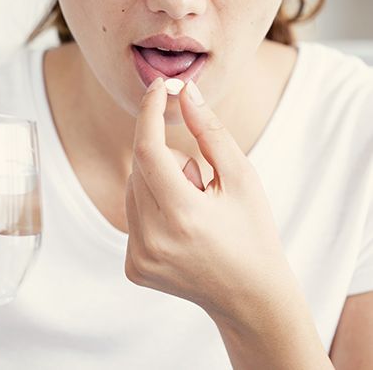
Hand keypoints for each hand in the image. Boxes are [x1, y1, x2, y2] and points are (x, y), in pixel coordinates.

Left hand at [125, 78, 296, 327]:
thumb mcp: (242, 178)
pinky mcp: (133, 267)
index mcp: (183, 216)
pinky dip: (152, 207)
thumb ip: (210, 132)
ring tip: (193, 209)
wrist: (250, 297)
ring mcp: (139, 258)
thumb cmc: (253, 232)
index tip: (159, 87)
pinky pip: (132, 214)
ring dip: (158, 183)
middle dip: (167, 159)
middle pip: (140, 167)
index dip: (150, 112)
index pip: (148, 149)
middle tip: (200, 183)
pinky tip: (181, 228)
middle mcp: (152, 240)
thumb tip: (185, 92)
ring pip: (133, 188)